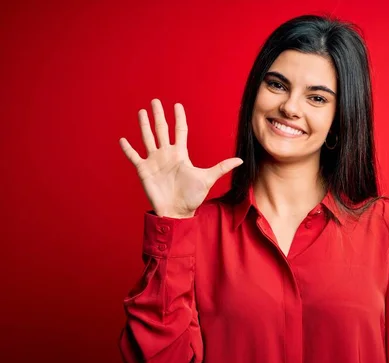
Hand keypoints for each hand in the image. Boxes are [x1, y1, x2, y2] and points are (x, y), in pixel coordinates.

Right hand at [119, 99, 242, 217]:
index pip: (180, 131)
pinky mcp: (144, 171)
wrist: (177, 211)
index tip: (178, 105)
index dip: (179, 118)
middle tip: (155, 101)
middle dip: (159, 115)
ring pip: (148, 138)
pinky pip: (134, 157)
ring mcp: (154, 162)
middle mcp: (167, 155)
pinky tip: (123, 139)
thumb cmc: (192, 197)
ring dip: (144, 125)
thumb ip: (222, 167)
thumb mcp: (208, 178)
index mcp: (180, 155)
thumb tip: (241, 160)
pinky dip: (128, 149)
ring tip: (142, 111)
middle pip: (162, 130)